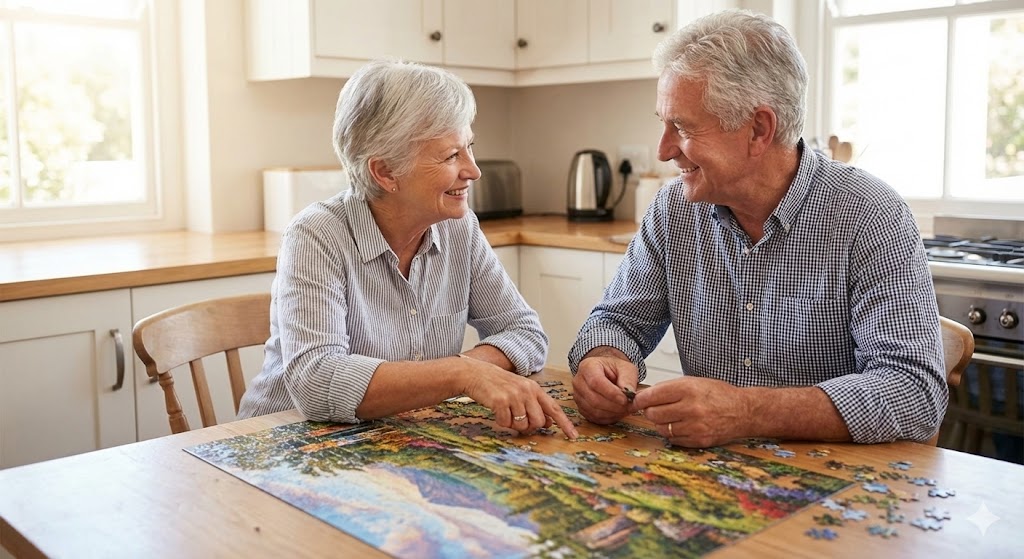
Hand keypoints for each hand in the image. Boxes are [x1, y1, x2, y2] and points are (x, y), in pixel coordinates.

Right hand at [462, 366, 578, 439]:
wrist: (475, 373)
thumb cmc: (498, 384)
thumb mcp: (520, 390)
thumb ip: (535, 404)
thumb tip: (548, 423)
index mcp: (534, 388)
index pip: (554, 408)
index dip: (564, 423)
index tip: (573, 436)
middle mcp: (527, 391)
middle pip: (538, 422)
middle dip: (529, 426)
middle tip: (518, 420)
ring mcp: (514, 396)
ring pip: (522, 425)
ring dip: (513, 425)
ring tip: (505, 413)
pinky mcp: (500, 401)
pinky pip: (506, 424)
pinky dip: (501, 422)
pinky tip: (496, 411)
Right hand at [572, 355, 638, 424]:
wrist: (606, 373)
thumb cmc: (615, 369)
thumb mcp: (626, 368)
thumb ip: (628, 380)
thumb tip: (630, 395)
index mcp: (588, 367)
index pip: (596, 382)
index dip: (611, 393)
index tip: (625, 399)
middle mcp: (579, 382)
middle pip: (594, 399)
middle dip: (614, 406)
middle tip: (629, 406)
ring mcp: (578, 396)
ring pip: (594, 411)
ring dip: (613, 413)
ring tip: (625, 409)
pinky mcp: (581, 408)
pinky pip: (594, 418)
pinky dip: (608, 418)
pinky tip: (618, 412)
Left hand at [633, 376, 748, 447]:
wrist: (743, 411)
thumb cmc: (717, 394)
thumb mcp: (693, 382)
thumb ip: (668, 388)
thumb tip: (643, 396)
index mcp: (688, 389)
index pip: (651, 396)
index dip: (640, 400)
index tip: (637, 401)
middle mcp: (691, 407)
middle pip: (653, 414)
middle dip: (650, 411)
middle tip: (654, 409)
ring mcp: (695, 426)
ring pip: (661, 428)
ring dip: (661, 423)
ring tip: (670, 417)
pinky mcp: (699, 440)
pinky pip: (673, 439)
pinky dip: (672, 433)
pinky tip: (680, 425)